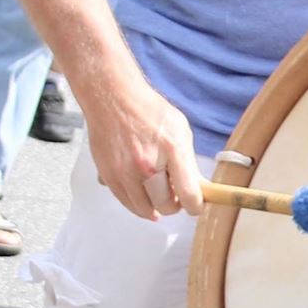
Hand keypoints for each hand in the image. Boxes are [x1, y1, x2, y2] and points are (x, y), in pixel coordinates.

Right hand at [86, 81, 200, 219]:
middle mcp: (147, 164)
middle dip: (174, 204)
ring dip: (155, 206)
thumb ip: (188, 161)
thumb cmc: (147, 110)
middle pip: (166, 206)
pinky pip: (127, 203)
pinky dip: (138, 203)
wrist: (113, 98)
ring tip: (158, 191)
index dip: (196, 206)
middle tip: (175, 195)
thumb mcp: (180, 130)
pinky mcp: (109, 176)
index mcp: (171, 149)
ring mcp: (125, 172)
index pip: (189, 193)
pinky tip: (143, 191)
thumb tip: (198, 187)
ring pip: (146, 210)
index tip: (196, 206)